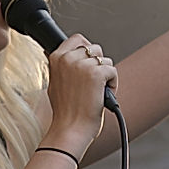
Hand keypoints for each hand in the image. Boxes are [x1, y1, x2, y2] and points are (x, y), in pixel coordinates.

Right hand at [44, 34, 118, 150]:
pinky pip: (113, 71)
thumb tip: (66, 56)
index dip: (87, 49)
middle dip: (99, 64)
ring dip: (106, 75)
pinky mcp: (96, 74)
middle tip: (93, 84)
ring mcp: (82, 65)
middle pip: (95, 48)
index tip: (90, 63)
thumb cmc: (65, 111)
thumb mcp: (55, 83)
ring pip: (106, 60)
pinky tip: (102, 96)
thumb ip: (62, 68)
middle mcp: (68, 58)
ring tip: (97, 92)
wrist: (70, 129)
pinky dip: (113, 84)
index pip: (78, 39)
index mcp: (56, 58)